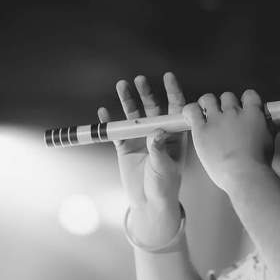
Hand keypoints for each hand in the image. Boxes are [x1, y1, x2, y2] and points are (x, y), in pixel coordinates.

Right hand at [98, 72, 188, 246]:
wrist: (149, 202)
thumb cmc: (165, 185)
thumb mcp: (164, 168)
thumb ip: (159, 150)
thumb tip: (156, 133)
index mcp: (174, 135)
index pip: (175, 109)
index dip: (173, 92)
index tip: (168, 77)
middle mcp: (158, 132)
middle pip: (152, 108)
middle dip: (147, 93)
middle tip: (140, 80)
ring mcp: (140, 138)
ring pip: (133, 115)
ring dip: (128, 100)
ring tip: (122, 85)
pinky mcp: (124, 146)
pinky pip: (116, 131)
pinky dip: (109, 121)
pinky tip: (103, 111)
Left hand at [182, 89, 274, 192]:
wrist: (243, 173)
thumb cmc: (259, 161)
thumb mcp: (270, 140)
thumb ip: (276, 125)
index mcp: (252, 113)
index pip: (249, 94)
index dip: (245, 100)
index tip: (243, 108)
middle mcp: (234, 112)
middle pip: (227, 96)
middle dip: (225, 104)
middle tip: (225, 117)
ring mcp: (216, 120)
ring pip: (208, 99)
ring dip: (207, 104)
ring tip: (207, 114)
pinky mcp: (202, 129)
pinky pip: (192, 111)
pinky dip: (190, 110)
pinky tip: (192, 115)